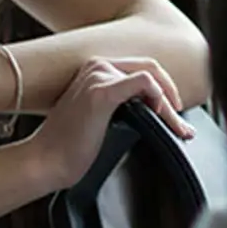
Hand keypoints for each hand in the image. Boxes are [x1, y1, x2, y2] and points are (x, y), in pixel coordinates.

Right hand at [0, 51, 191, 137]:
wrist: (45, 161)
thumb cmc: (72, 146)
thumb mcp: (105, 119)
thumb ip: (127, 107)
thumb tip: (160, 113)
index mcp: (96, 70)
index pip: (143, 69)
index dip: (165, 90)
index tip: (174, 115)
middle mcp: (97, 66)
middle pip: (152, 68)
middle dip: (173, 94)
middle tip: (180, 122)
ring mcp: (98, 76)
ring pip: (152, 78)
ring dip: (170, 104)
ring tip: (177, 128)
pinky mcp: (102, 92)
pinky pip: (145, 83)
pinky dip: (161, 100)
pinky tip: (163, 118)